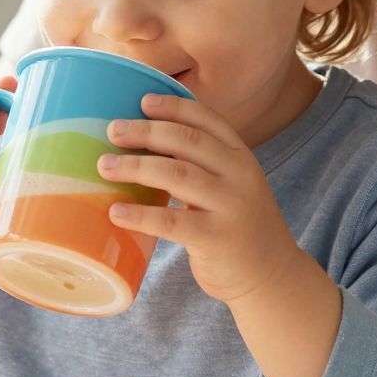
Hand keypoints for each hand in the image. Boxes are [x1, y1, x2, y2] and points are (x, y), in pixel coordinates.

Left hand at [98, 92, 299, 304]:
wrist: (272, 274)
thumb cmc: (239, 225)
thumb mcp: (231, 185)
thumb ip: (201, 166)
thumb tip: (143, 146)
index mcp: (240, 156)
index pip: (206, 120)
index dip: (173, 107)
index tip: (143, 101)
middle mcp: (238, 175)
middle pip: (187, 141)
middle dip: (146, 131)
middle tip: (112, 130)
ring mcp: (229, 206)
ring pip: (176, 175)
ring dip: (136, 167)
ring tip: (104, 167)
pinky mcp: (215, 239)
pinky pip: (171, 221)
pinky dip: (140, 215)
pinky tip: (116, 211)